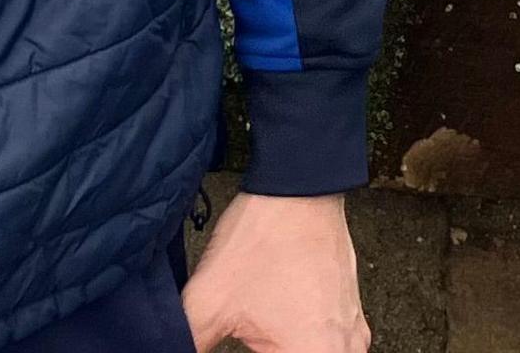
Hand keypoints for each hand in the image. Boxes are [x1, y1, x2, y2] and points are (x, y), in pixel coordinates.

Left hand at [182, 191, 366, 352]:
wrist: (299, 183)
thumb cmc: (266, 236)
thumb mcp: (209, 300)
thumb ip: (186, 341)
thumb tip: (166, 346)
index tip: (236, 339)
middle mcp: (345, 348)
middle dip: (267, 350)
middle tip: (247, 335)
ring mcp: (353, 330)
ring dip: (284, 347)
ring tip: (258, 332)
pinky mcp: (351, 311)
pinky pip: (328, 342)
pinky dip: (300, 340)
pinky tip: (276, 322)